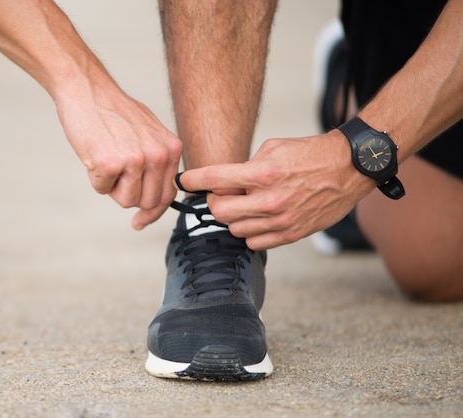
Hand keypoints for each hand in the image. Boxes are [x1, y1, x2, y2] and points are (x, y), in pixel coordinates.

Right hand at [56, 89, 181, 229]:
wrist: (86, 90)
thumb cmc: (114, 112)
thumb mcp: (149, 133)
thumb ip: (159, 162)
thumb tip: (157, 200)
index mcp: (171, 148)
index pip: (168, 194)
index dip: (153, 211)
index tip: (140, 221)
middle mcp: (158, 155)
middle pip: (147, 202)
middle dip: (129, 194)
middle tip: (116, 172)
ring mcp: (135, 160)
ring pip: (125, 200)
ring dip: (111, 186)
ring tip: (106, 157)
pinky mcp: (110, 164)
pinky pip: (101, 189)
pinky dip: (94, 177)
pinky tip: (93, 153)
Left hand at [175, 131, 374, 249]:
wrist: (348, 168)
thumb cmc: (308, 154)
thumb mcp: (272, 149)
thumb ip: (244, 169)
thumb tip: (222, 186)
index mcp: (263, 173)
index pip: (214, 179)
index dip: (193, 180)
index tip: (184, 181)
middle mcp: (270, 200)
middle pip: (219, 212)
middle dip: (216, 202)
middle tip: (223, 194)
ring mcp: (281, 220)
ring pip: (235, 229)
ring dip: (235, 218)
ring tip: (248, 204)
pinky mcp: (292, 234)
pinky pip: (255, 243)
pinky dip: (251, 232)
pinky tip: (259, 217)